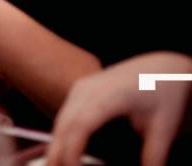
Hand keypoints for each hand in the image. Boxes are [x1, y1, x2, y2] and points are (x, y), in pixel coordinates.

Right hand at [48, 52, 191, 165]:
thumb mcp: (164, 126)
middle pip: (64, 124)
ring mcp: (81, 88)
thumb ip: (153, 155)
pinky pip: (65, 116)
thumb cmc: (163, 91)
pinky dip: (61, 136)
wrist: (161, 66)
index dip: (72, 149)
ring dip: (56, 146)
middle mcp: (88, 89)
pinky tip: (62, 153)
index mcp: (109, 95)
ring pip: (60, 120)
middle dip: (58, 152)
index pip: (81, 125)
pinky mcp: (80, 91)